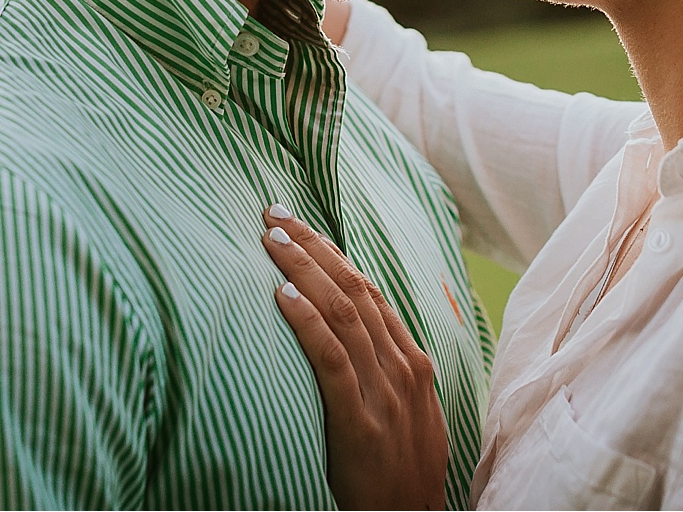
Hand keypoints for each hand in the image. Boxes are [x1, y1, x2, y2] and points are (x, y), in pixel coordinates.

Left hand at [262, 206, 447, 509]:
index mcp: (411, 359)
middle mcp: (401, 365)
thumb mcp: (405, 409)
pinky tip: (284, 297)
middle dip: (312, 247)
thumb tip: (343, 331)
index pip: (369, 289)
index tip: (299, 225)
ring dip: (304, 270)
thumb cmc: (400, 468)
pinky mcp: (361, 422)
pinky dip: (308, 323)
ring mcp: (385, 392)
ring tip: (271, 241)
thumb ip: (381, 369)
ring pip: (343, 313)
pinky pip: (333, 360)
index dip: (333, 253)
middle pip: (353, 289)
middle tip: (273, 214)